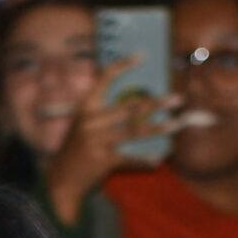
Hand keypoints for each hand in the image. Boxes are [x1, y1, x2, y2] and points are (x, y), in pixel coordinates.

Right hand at [45, 56, 173, 225]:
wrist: (61, 181)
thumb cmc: (76, 149)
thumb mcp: (82, 125)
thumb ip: (103, 111)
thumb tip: (137, 100)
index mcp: (85, 107)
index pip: (104, 78)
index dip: (122, 65)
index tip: (142, 56)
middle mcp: (91, 121)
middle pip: (129, 107)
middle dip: (156, 103)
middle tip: (177, 99)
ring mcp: (97, 141)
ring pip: (134, 131)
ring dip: (158, 128)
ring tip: (176, 123)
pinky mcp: (102, 161)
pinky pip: (128, 158)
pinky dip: (143, 160)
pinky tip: (158, 160)